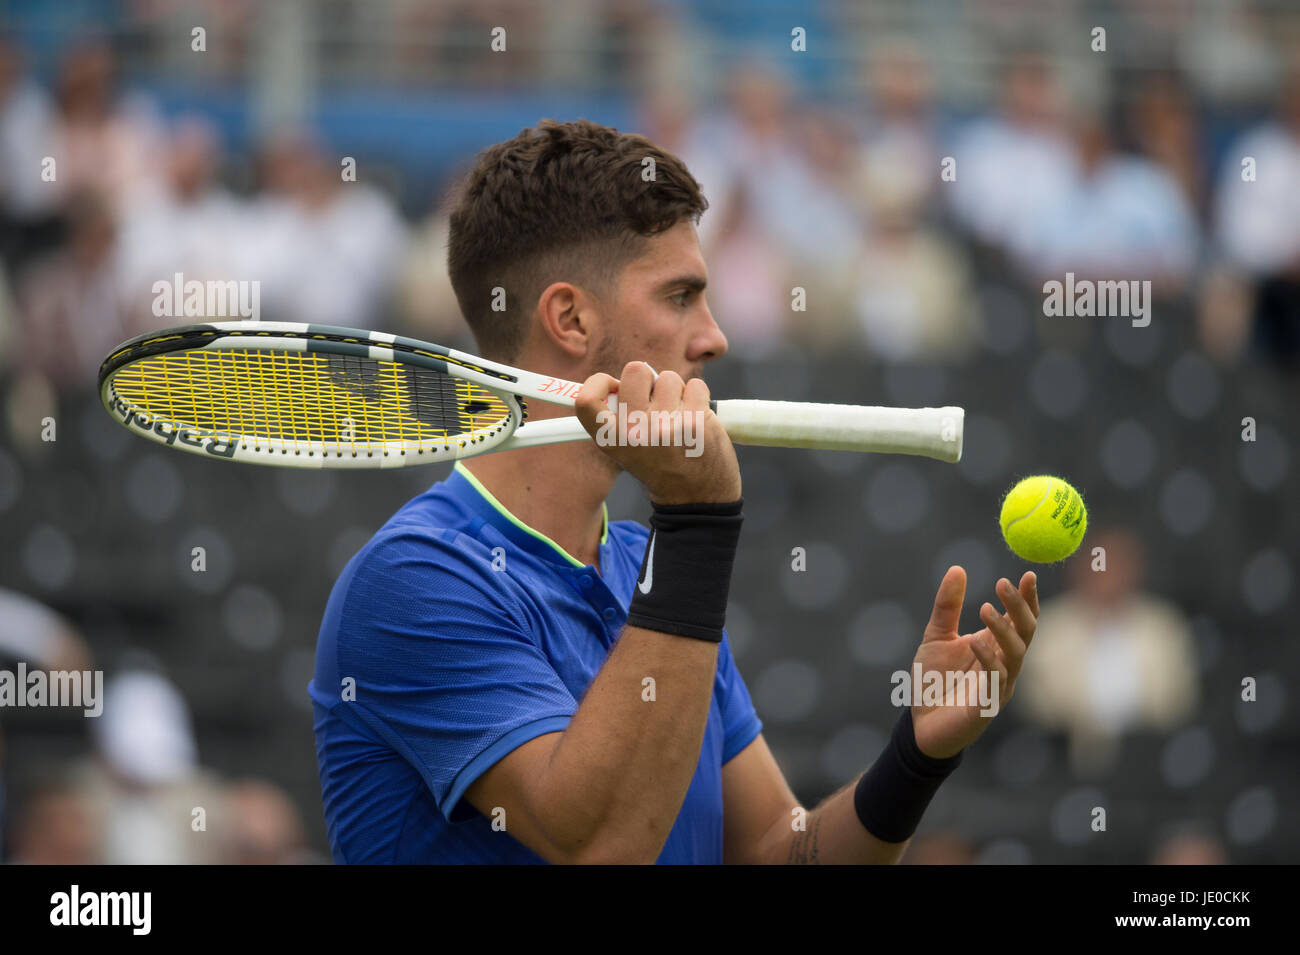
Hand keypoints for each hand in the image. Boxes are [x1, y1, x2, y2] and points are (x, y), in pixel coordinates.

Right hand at [574, 361, 741, 505]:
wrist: (697, 495)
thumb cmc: (661, 464)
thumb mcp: (627, 449)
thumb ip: (618, 416)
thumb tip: (619, 380)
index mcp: (612, 440)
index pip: (585, 400)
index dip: (598, 382)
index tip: (612, 383)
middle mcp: (635, 431)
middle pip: (636, 370)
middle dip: (647, 379)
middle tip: (654, 399)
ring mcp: (666, 424)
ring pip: (669, 378)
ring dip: (676, 391)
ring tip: (679, 416)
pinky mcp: (696, 420)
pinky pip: (695, 385)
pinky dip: (697, 396)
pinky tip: (696, 417)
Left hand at [909, 566, 1038, 758]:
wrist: (919, 724)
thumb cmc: (933, 680)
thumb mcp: (936, 636)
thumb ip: (947, 606)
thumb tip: (958, 568)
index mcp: (995, 647)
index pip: (1020, 619)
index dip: (1027, 598)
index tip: (1028, 573)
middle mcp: (1004, 664)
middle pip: (1025, 632)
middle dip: (1020, 607)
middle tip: (1005, 583)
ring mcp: (999, 686)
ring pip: (1016, 655)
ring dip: (1004, 630)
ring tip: (986, 608)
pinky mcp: (986, 706)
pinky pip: (995, 681)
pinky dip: (988, 660)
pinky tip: (974, 641)